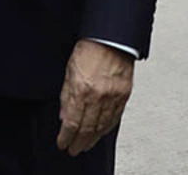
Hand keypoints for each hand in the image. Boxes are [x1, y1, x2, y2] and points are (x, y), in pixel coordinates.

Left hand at [56, 40, 132, 156]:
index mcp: (83, 89)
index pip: (72, 122)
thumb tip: (64, 116)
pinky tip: (101, 132)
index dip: (66, 137)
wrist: (111, 37)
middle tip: (74, 149)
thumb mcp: (70, 71)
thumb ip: (66, 96)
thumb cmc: (90, 48)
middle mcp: (99, 95)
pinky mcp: (124, 94)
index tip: (62, 143)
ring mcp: (113, 96)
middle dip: (79, 142)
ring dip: (93, 139)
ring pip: (102, 126)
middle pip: (88, 128)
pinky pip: (115, 117)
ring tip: (86, 145)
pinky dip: (107, 128)